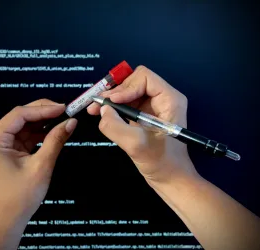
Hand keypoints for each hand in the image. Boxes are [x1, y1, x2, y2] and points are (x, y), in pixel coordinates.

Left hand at [0, 99, 76, 235]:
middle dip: (43, 113)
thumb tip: (71, 122)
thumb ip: (55, 140)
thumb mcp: (41, 166)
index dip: (43, 109)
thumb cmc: (21, 196)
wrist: (8, 221)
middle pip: (20, 117)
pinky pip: (24, 137)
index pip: (19, 115)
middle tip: (65, 111)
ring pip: (23, 126)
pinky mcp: (6, 152)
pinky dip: (38, 134)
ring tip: (62, 118)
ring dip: (42, 122)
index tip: (64, 108)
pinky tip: (53, 130)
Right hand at [87, 66, 198, 184]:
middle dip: (115, 92)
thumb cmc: (161, 163)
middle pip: (134, 82)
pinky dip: (114, 108)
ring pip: (128, 93)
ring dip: (111, 99)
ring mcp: (153, 108)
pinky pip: (127, 105)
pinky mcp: (144, 117)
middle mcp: (162, 99)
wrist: (171, 180)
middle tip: (96, 103)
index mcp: (169, 99)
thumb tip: (102, 109)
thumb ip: (115, 126)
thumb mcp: (137, 145)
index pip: (144, 77)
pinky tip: (102, 114)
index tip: (112, 101)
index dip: (126, 86)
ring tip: (94, 109)